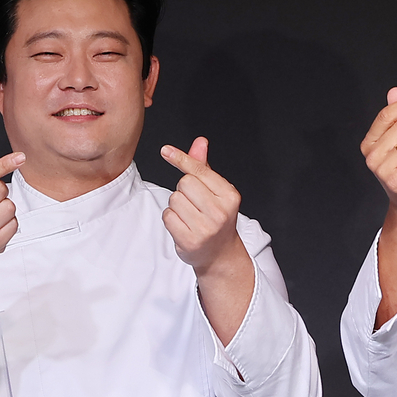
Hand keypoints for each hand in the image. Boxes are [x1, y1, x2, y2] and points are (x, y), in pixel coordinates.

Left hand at [158, 137, 243, 271]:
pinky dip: (171, 219)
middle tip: (195, 203)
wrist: (220, 254)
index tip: (166, 150)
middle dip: (184, 190)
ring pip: (174, 199)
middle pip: (184, 183)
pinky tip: (184, 225)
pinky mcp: (190, 241)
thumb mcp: (217, 192)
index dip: (182, 159)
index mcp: (230, 196)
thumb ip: (205, 167)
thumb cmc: (217, 218)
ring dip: (177, 205)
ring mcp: (205, 228)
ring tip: (190, 216)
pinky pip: (168, 216)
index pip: (200, 171)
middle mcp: (220, 212)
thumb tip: (200, 142)